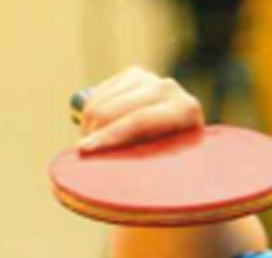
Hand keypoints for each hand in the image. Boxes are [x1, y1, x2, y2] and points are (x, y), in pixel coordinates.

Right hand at [72, 66, 203, 153]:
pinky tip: (93, 130)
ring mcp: (151, 78)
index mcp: (185, 110)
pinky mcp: (135, 74)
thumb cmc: (181, 160)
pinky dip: (90, 112)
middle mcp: (169, 88)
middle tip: (82, 155)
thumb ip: (144, 158)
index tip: (84, 150)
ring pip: (103, 101)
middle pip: (115, 108)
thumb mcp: (170, 164)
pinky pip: (100, 93)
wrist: (189, 136)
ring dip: (89, 125)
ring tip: (89, 146)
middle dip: (93, 132)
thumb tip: (107, 169)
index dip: (109, 137)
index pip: (139, 122)